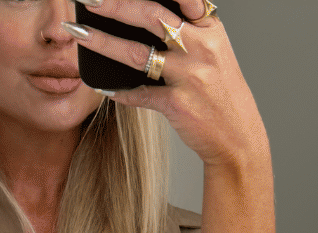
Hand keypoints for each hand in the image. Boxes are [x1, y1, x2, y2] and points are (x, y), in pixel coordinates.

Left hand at [65, 0, 268, 170]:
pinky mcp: (178, 105)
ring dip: (103, 42)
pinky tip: (101, 87)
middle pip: (151, 15)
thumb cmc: (220, 93)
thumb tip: (145, 15)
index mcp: (208, 28)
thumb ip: (188, 30)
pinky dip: (118, 92)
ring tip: (80, 33)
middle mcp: (200, 46)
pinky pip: (139, 94)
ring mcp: (189, 76)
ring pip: (137, 53)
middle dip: (116, 5)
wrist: (238, 136)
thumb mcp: (214, 51)